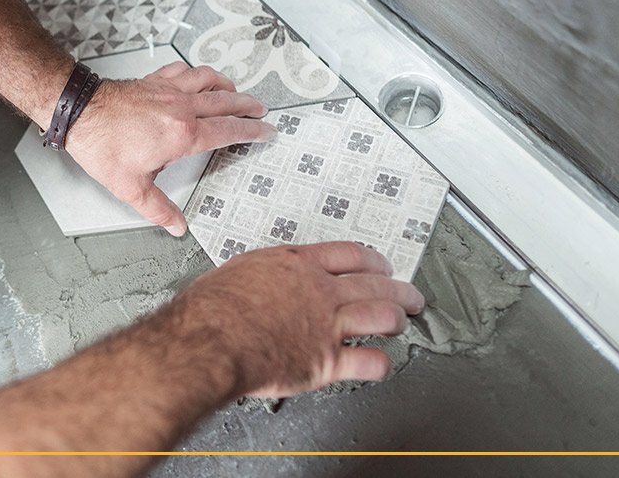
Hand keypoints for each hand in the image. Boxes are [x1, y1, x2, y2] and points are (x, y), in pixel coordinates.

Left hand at [64, 61, 274, 235]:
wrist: (79, 113)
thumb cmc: (102, 146)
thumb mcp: (132, 187)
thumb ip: (158, 208)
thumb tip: (176, 225)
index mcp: (182, 135)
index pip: (228, 131)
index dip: (251, 132)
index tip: (265, 131)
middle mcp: (181, 108)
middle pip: (226, 102)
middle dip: (248, 107)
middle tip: (261, 110)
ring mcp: (168, 90)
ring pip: (209, 81)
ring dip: (227, 86)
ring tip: (236, 92)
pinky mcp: (153, 80)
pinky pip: (183, 70)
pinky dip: (197, 73)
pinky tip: (198, 77)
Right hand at [173, 241, 424, 398]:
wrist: (211, 340)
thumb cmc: (213, 308)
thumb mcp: (240, 271)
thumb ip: (264, 274)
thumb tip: (259, 280)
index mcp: (298, 264)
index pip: (350, 254)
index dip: (373, 260)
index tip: (380, 265)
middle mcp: (320, 291)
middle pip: (376, 283)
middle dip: (399, 289)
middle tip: (408, 294)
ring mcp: (328, 325)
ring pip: (383, 316)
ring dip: (398, 319)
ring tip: (401, 323)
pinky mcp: (327, 361)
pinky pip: (370, 362)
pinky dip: (381, 363)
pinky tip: (381, 363)